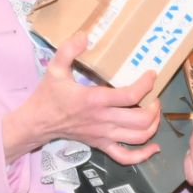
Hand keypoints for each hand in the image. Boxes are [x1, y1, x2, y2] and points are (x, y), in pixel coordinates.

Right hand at [4, 36, 160, 165]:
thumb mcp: (55, 68)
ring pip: (138, 138)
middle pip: (141, 120)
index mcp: (95, 100)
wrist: (38, 122)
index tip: (152, 74)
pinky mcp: (101, 145)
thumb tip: (85, 35)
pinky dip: (143, 155)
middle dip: (154, 107)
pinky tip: (153, 147)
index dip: (147, 84)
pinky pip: (125, 157)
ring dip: (153, 126)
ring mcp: (103, 135)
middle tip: (154, 96)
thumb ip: (68, 50)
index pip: (131, 96)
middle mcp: (103, 120)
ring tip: (154, 113)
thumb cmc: (48, 95)